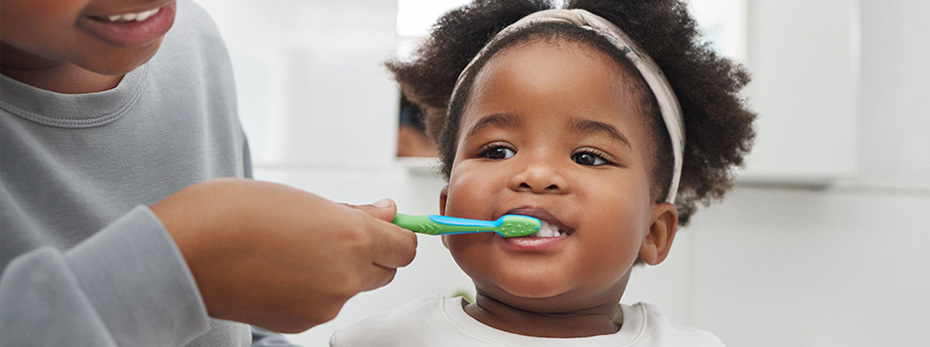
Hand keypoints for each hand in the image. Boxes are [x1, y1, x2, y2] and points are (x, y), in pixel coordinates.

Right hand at [150, 178, 416, 332]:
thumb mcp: (301, 198)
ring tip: (293, 248)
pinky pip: (323, 304)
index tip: (382, 224)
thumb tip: (387, 213)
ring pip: (351, 287)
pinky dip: (313, 289)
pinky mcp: (300, 323)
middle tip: (332, 232)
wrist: (183, 252)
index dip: (395, 234)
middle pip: (385, 271)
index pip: (405, 247)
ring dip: (337, 271)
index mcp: (352, 238)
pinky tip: (280, 270)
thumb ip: (351, 212)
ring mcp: (324, 305)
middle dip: (370, 253)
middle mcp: (345, 277)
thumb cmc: (234, 212)